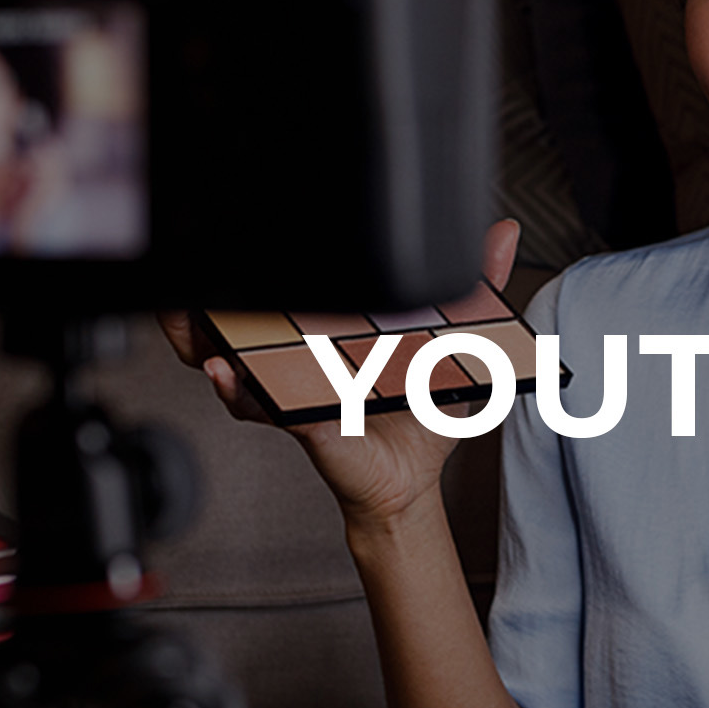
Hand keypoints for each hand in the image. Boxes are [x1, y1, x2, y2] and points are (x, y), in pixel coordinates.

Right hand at [158, 219, 521, 530]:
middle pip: (250, 312)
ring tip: (203, 317)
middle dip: (214, 294)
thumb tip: (505, 234)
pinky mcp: (299, 419)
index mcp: (337, 327)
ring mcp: (295, 384)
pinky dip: (238, 387)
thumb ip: (480, 287)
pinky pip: (260, 402)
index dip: (272, 258)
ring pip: (238, 353)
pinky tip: (226, 369)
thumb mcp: (460, 343)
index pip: (300, 284)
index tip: (262, 226)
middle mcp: (306, 352)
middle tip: (210, 268)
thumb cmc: (423, 415)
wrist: (412, 481)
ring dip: (212, 332)